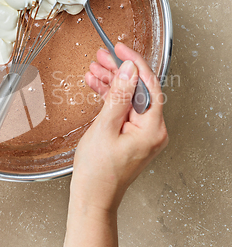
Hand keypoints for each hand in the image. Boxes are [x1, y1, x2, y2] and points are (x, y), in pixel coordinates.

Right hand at [71, 43, 167, 212]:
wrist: (93, 197)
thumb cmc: (98, 172)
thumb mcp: (105, 127)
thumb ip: (118, 96)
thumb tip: (129, 70)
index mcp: (152, 129)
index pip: (149, 85)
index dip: (134, 63)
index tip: (121, 49)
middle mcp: (152, 130)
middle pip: (138, 90)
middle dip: (118, 71)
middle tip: (101, 57)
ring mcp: (143, 133)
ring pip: (129, 98)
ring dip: (112, 83)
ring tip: (94, 69)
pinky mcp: (132, 136)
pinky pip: (124, 110)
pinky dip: (110, 98)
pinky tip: (97, 86)